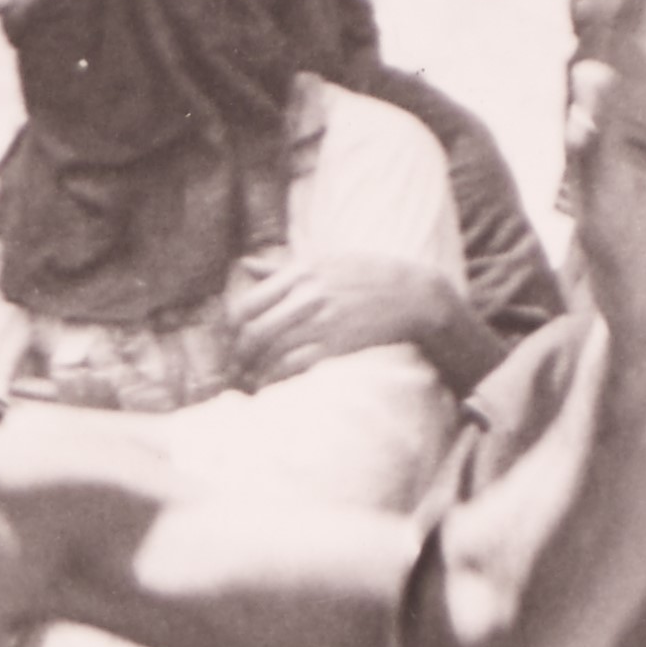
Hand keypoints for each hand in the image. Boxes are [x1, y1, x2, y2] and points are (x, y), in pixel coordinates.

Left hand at [225, 246, 468, 388]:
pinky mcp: (335, 346)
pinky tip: (273, 386)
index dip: (232, 330)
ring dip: (255, 373)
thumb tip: (245, 265)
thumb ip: (282, 267)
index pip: (246, 303)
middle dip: (239, 357)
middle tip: (239, 370)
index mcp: (300, 272)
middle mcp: (306, 296)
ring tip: (252, 383)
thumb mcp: (325, 260)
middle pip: (251, 332)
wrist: (413, 296)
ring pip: (268, 352)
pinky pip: (291, 367)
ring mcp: (320, 322)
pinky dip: (276, 380)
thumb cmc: (368, 276)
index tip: (234, 342)